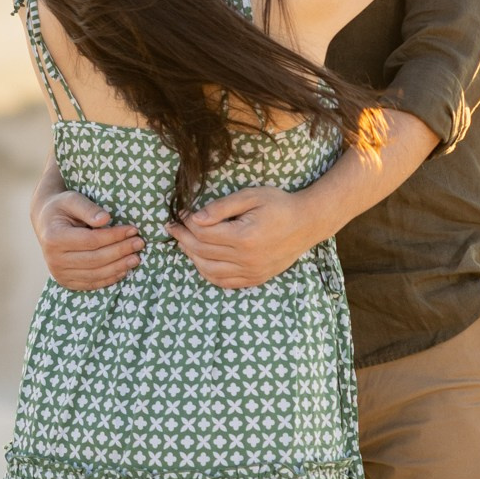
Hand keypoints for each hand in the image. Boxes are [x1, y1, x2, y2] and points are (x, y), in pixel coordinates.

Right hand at [35, 187, 142, 291]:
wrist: (46, 222)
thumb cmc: (62, 207)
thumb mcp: (72, 199)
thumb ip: (88, 208)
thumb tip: (106, 219)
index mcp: (54, 238)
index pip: (91, 240)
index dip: (114, 236)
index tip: (133, 230)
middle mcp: (54, 259)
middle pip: (95, 259)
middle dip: (120, 252)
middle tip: (139, 244)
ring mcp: (59, 273)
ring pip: (95, 274)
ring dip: (118, 267)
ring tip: (136, 258)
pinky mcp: (66, 281)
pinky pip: (91, 283)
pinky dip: (109, 278)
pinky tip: (123, 270)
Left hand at [167, 186, 328, 292]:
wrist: (307, 223)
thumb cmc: (279, 205)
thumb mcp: (250, 196)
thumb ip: (221, 207)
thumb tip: (195, 218)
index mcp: (244, 237)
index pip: (203, 233)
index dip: (187, 222)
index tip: (181, 213)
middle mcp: (246, 259)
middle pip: (202, 251)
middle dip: (183, 238)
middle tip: (173, 227)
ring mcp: (251, 272)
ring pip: (208, 270)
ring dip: (191, 256)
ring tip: (183, 242)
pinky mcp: (255, 278)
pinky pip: (223, 282)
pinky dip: (207, 272)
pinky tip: (200, 260)